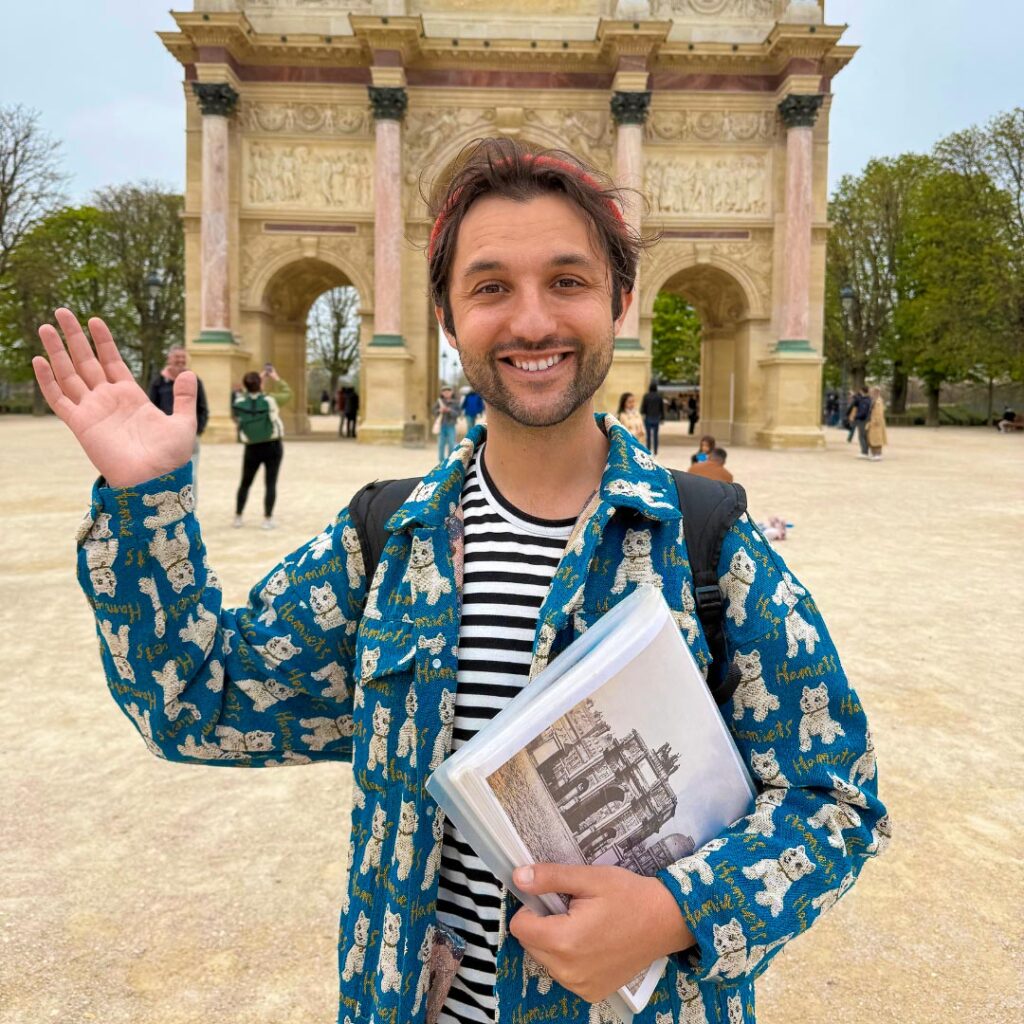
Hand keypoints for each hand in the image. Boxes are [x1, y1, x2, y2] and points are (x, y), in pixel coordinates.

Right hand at [32, 309, 196, 487]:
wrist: (155, 480)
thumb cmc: (170, 456)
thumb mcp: (183, 422)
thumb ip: (183, 397)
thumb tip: (189, 372)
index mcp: (131, 396)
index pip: (112, 361)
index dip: (103, 341)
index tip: (94, 320)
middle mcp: (108, 400)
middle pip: (86, 361)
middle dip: (74, 337)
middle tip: (62, 311)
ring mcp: (92, 410)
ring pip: (69, 374)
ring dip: (57, 351)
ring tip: (46, 326)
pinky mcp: (80, 424)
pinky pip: (59, 399)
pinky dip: (48, 380)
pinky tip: (40, 360)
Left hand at [509, 863, 693, 1003]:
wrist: (665, 921)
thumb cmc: (628, 896)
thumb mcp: (589, 878)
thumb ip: (550, 878)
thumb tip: (518, 877)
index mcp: (564, 941)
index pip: (520, 927)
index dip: (531, 908)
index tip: (552, 899)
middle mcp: (568, 971)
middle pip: (530, 944)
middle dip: (543, 925)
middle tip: (572, 910)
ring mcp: (580, 986)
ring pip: (545, 960)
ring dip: (554, 943)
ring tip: (584, 926)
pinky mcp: (591, 993)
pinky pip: (563, 974)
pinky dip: (569, 959)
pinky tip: (592, 944)